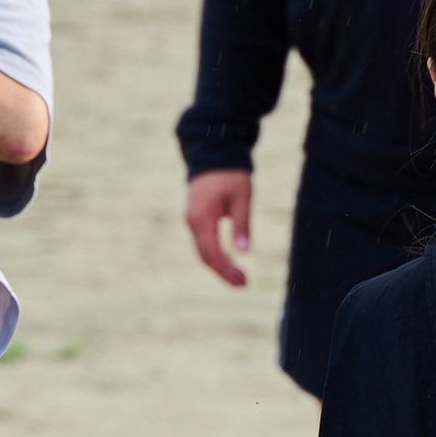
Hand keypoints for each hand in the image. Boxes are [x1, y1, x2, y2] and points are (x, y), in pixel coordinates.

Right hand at [184, 171, 253, 289]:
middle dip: (224, 272)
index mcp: (202, 218)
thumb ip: (242, 225)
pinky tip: (230, 259)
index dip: (226, 271)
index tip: (242, 282)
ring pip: (203, 250)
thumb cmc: (230, 174)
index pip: (212, 254)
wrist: (213, 152)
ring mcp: (192, 219)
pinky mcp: (195, 217)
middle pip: (205, 256)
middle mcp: (192, 221)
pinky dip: (216, 253)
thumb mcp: (242, 198)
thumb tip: (244, 252)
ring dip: (220, 264)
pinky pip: (203, 241)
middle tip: (243, 284)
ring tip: (240, 275)